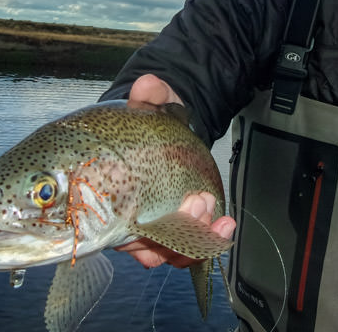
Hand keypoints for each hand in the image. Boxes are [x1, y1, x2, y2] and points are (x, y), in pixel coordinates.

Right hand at [119, 74, 236, 267]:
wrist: (167, 121)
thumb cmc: (149, 119)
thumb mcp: (151, 103)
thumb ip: (150, 95)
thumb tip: (148, 85)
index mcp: (112, 192)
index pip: (120, 228)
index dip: (144, 231)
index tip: (171, 206)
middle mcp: (127, 217)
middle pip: (149, 247)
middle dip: (180, 233)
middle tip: (201, 203)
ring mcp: (152, 224)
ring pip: (170, 252)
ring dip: (198, 241)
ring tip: (221, 221)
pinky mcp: (175, 224)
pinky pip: (186, 245)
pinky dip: (206, 240)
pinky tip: (225, 224)